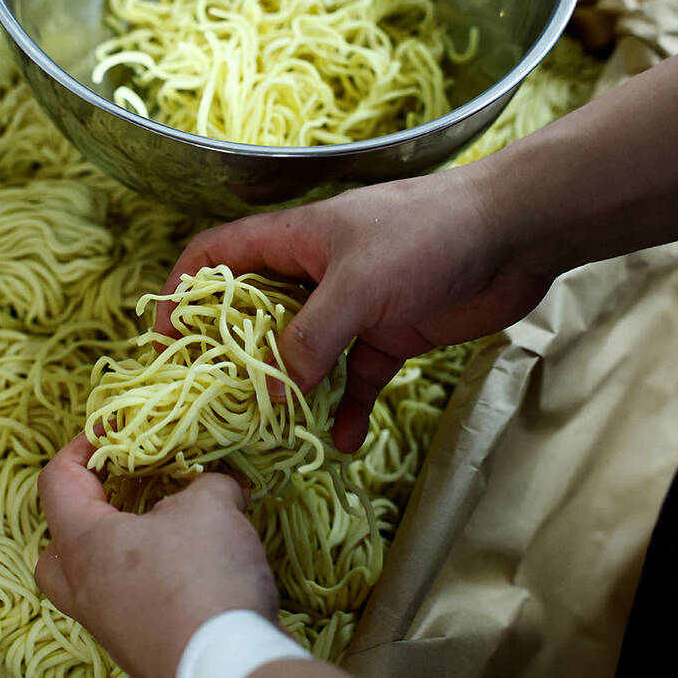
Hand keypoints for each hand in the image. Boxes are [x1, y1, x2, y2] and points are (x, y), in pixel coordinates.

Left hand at [35, 434, 279, 677]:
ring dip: (120, 551)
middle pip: (56, 549)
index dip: (80, 447)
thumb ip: (208, 482)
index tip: (111, 429)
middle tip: (119, 494)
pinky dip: (149, 581)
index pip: (57, 482)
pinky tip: (191, 568)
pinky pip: (128, 605)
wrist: (226, 667)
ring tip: (163, 529)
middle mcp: (85, 589)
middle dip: (83, 514)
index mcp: (84, 544)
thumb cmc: (202, 577)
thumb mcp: (212, 505)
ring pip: (92, 582)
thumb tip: (218, 481)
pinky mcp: (140, 648)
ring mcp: (109, 626)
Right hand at [156, 164, 552, 451]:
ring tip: (275, 434)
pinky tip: (345, 442)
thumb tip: (271, 392)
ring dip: (291, 391)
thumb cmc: (426, 236)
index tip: (164, 341)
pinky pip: (355, 378)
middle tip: (218, 403)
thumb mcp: (357, 283)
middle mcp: (314, 272)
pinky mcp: (389, 335)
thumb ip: (310, 338)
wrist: (514, 234)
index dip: (182, 291)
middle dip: (233, 358)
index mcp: (293, 240)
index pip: (216, 256)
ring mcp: (352, 306)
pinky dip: (348, 408)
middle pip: (253, 315)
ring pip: (303, 354)